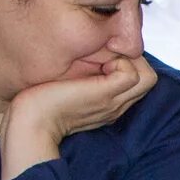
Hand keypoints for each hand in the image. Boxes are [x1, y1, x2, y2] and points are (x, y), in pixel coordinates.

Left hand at [0, 54, 156, 177]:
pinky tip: (95, 63)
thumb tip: (89, 56)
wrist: (31, 123)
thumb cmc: (39, 104)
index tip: (99, 59)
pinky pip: (131, 72)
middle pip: (148, 78)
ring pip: (147, 75)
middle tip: (101, 56)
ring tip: (99, 60)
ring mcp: (115, 101)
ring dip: (126, 59)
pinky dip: (118, 61)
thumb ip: (81, 77)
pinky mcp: (106, 95)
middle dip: (130, 59)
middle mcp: (118, 104)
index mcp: (109, 104)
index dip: (124, 63)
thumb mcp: (65, 87)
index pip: (137, 79)